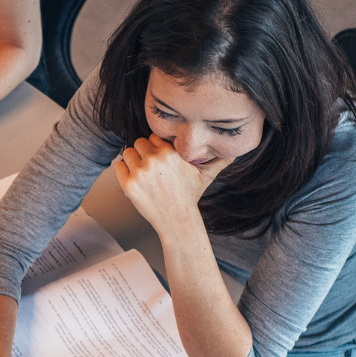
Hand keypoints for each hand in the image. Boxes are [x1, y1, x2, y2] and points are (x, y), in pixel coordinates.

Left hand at [113, 133, 230, 228]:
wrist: (177, 220)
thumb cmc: (189, 196)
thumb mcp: (205, 175)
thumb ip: (219, 160)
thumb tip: (237, 151)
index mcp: (171, 152)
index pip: (153, 136)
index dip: (155, 147)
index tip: (159, 158)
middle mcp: (155, 160)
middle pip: (138, 142)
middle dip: (143, 152)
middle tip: (150, 167)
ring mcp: (140, 172)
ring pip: (128, 153)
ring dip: (132, 161)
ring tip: (143, 174)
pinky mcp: (129, 185)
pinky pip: (118, 166)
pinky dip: (123, 171)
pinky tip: (134, 180)